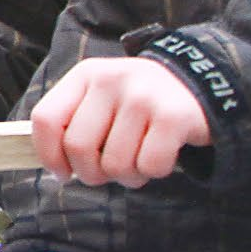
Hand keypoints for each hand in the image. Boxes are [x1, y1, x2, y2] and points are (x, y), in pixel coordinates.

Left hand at [30, 56, 210, 186]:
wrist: (204, 83)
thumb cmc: (140, 104)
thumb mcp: (102, 98)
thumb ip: (74, 123)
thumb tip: (55, 167)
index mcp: (86, 75)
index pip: (45, 119)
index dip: (49, 155)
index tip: (63, 172)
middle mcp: (111, 80)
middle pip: (78, 147)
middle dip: (91, 173)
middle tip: (107, 172)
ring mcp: (143, 97)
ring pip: (114, 164)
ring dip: (127, 176)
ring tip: (139, 159)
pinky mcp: (173, 116)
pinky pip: (149, 166)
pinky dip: (154, 172)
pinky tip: (161, 154)